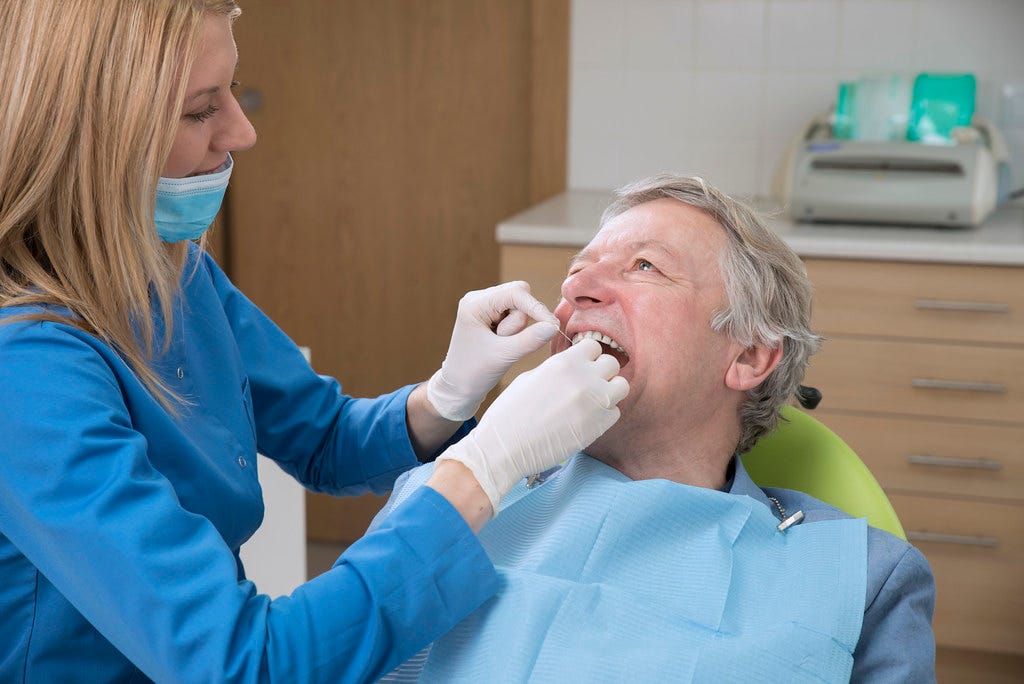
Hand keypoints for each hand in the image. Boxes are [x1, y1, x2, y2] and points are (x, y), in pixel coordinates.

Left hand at [427, 281, 558, 420]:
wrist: (457, 388)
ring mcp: (484, 306)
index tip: (552, 326)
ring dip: (517, 328)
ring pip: (519, 307)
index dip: (537, 308)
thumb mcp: (504, 356)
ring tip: (500, 346)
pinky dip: (515, 331)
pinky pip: (515, 316)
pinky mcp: (491, 316)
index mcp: (475, 303)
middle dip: (521, 321)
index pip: (516, 292)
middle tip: (507, 343)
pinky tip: (501, 343)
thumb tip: (554, 326)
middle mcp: (478, 299)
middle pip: (519, 296)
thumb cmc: (473, 373)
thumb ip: (530, 340)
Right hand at [436, 339, 628, 512]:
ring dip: (609, 392)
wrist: (505, 447)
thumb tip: (574, 366)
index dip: (587, 358)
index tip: (580, 368)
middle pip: (611, 364)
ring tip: (592, 402)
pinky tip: (585, 421)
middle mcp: (584, 378)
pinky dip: (604, 416)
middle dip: (601, 373)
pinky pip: (615, 413)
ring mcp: (595, 402)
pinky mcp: (599, 426)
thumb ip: (558, 369)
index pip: (593, 346)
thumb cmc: (511, 412)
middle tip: (587, 386)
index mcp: (564, 362)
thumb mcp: (531, 377)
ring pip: (622, 386)